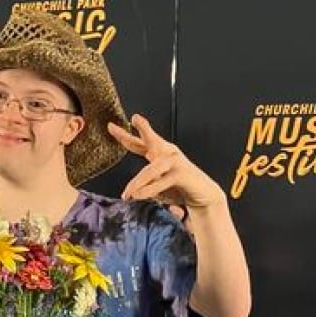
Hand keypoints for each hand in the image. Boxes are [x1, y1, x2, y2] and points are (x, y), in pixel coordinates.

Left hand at [107, 113, 224, 208]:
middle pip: (153, 140)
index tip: (110, 126)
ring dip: (137, 183)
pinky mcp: (182, 173)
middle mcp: (167, 153)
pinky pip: (162, 181)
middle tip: (135, 119)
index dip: (124, 136)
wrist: (205, 198)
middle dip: (144, 129)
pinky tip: (138, 195)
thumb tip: (131, 194)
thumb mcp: (157, 186)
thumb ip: (144, 185)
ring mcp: (176, 162)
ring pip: (151, 170)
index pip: (139, 144)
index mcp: (159, 154)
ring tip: (127, 195)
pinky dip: (149, 190)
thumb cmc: (179, 189)